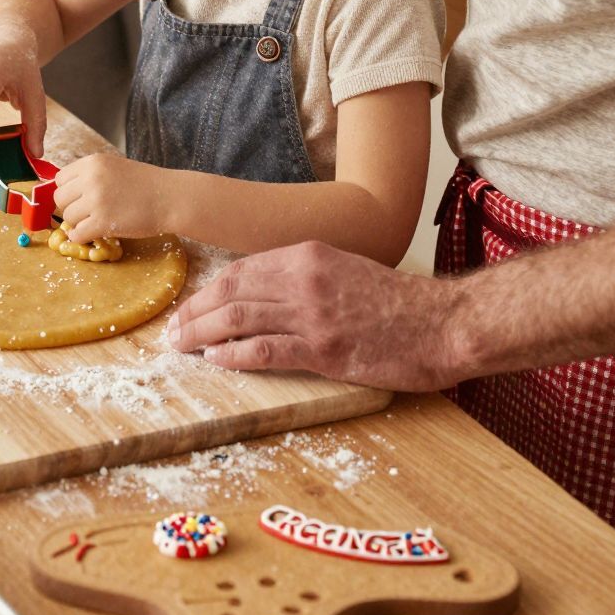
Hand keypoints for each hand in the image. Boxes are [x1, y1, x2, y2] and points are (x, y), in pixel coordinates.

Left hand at [53, 151, 166, 243]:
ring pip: (67, 218)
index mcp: (93, 162)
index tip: (81, 197)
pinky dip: (82, 237)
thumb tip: (67, 193)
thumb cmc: (145, 184)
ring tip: (97, 221)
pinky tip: (95, 233)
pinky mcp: (103, 222)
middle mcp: (91, 179)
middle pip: (60, 199)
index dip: (69, 191)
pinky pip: (77, 235)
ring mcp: (96, 201)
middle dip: (71, 208)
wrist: (170, 198)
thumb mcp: (114, 167)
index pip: (60, 179)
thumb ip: (90, 176)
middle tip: (88, 212)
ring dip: (79, 223)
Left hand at [167, 241, 463, 389]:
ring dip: (202, 333)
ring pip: (239, 319)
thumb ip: (307, 279)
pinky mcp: (324, 349)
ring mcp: (312, 314)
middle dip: (194, 312)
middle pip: (231, 292)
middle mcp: (304, 278)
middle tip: (171, 331)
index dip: (208, 291)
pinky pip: (265, 350)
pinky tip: (216, 360)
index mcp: (309, 254)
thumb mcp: (346, 272)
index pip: (242, 270)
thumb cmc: (398, 303)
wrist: (442, 323)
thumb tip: (265, 298)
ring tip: (181, 347)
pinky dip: (234, 355)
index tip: (189, 307)